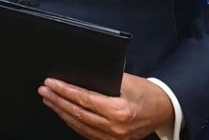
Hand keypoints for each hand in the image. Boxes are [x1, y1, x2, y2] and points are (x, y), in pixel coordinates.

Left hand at [39, 73, 174, 139]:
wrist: (164, 109)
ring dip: (61, 112)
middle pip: (78, 113)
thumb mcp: (125, 80)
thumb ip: (102, 79)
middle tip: (44, 90)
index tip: (50, 83)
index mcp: (118, 110)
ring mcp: (114, 137)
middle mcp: (115, 127)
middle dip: (57, 100)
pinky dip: (74, 122)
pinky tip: (64, 114)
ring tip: (49, 100)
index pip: (83, 99)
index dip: (64, 90)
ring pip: (80, 125)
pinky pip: (88, 133)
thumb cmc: (146, 93)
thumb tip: (76, 75)